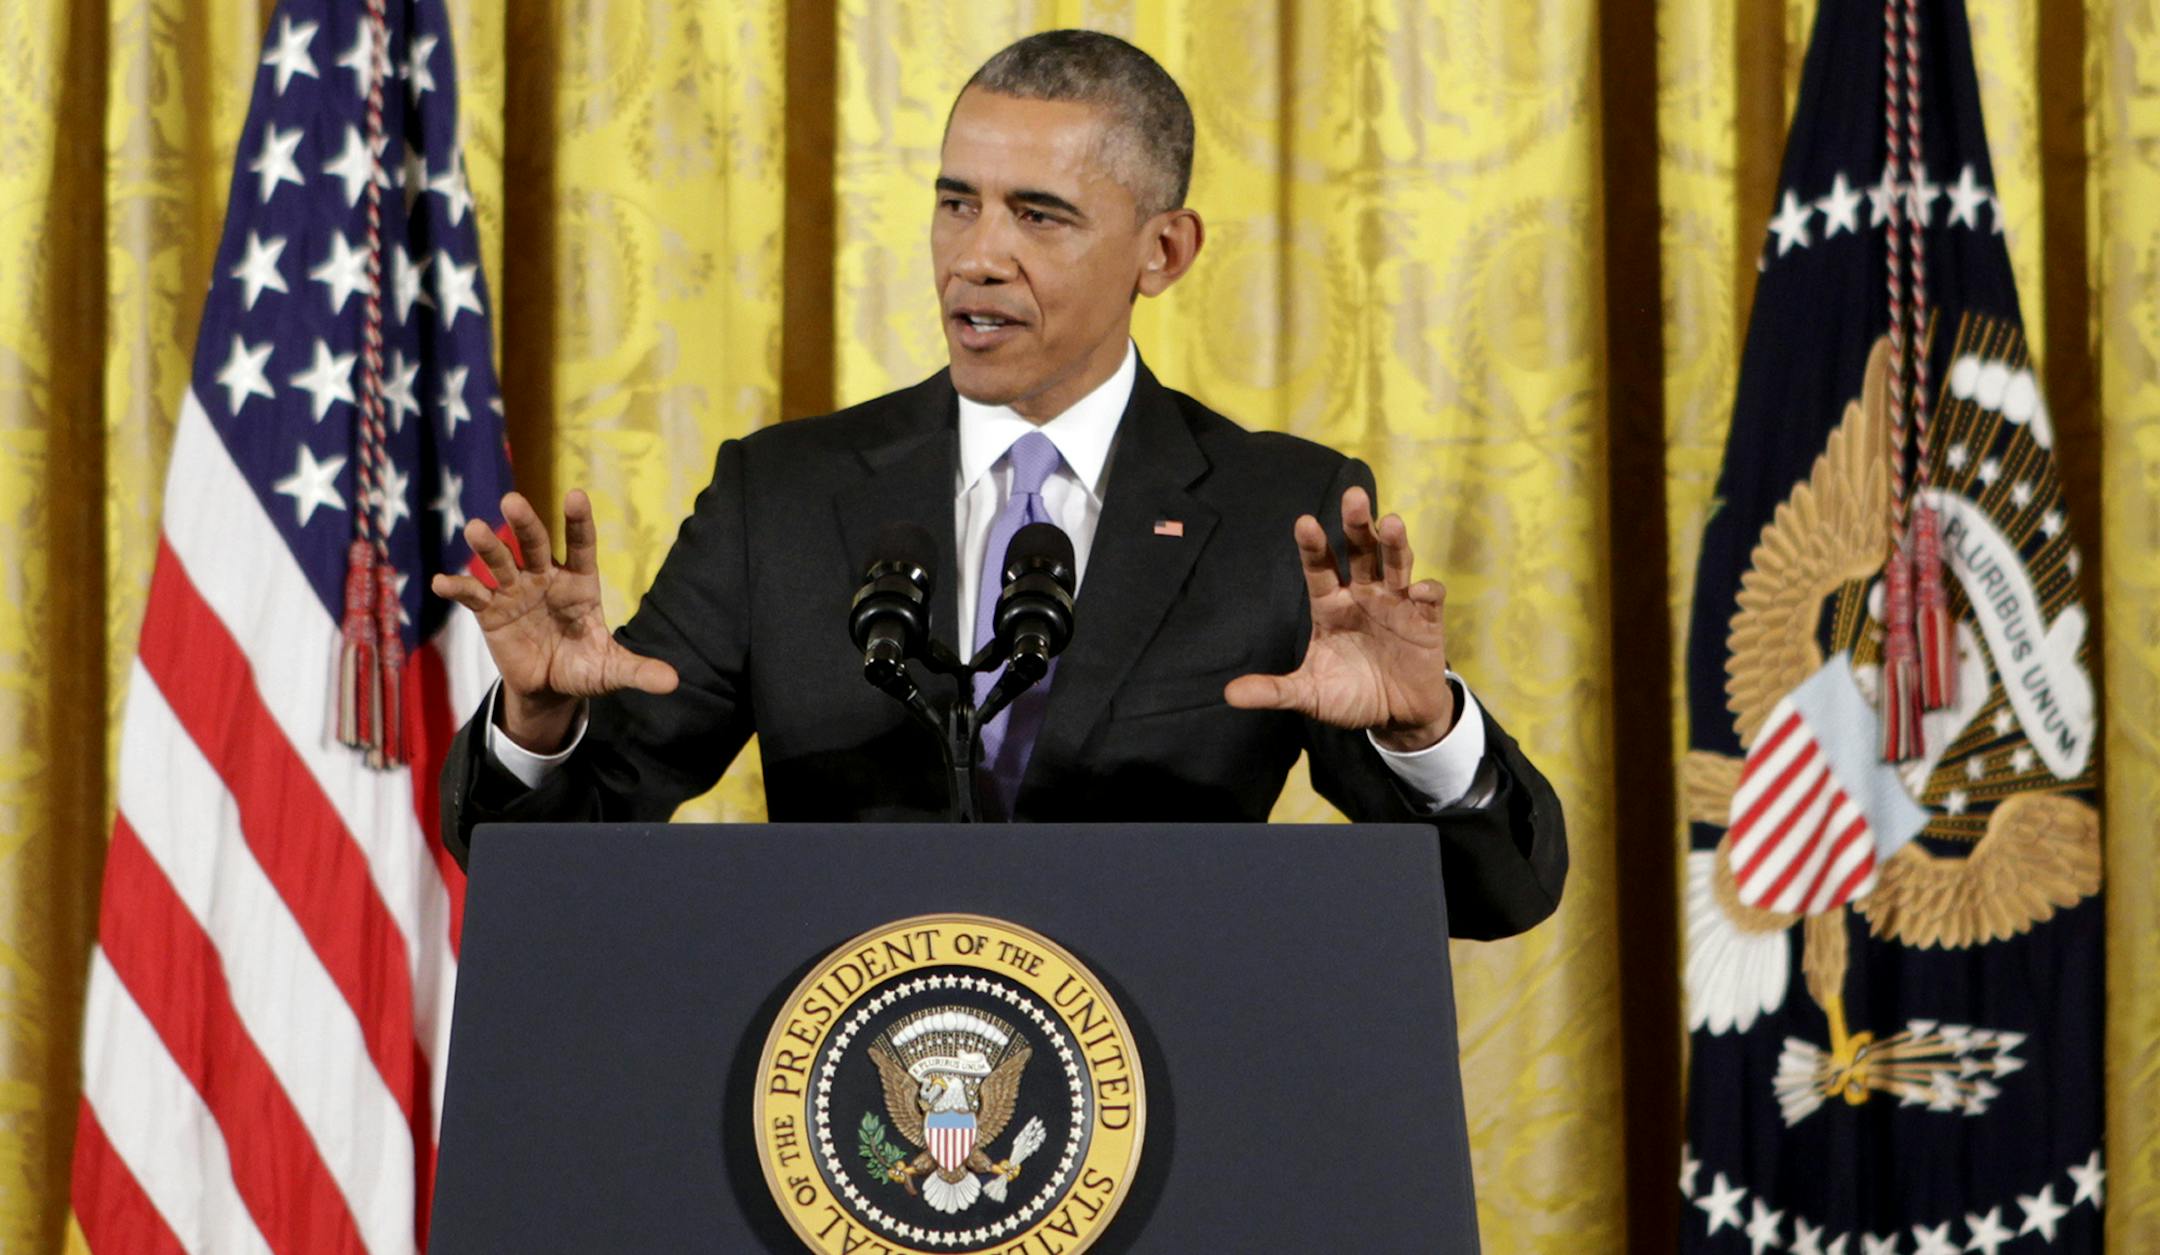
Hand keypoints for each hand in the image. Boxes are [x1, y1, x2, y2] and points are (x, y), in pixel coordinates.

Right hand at [430, 490, 677, 752]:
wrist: (550, 688)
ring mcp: (516, 591)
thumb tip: (674, 683)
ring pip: (500, 562)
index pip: (580, 546)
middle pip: (534, 544)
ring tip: (475, 530)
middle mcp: (546, 578)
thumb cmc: (585, 668)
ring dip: (488, 547)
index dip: (577, 522)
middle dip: (525, 523)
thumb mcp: (611, 670)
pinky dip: (458, 588)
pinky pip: (473, 595)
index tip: (575, 496)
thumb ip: (638, 670)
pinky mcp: (491, 611)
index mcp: (580, 584)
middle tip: (512, 501)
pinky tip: (444, 583)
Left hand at [1224, 486, 1456, 750]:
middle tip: (1353, 496)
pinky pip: (1429, 598)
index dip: (1313, 546)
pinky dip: (1426, 590)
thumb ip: (1274, 691)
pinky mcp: (1426, 621)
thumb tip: (1229, 694)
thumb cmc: (1350, 696)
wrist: (1395, 716)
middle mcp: (1363, 594)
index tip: (1303, 522)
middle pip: (1359, 551)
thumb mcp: (1309, 695)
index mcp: (1330, 605)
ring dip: (1394, 543)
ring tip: (1391, 522)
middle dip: (1357, 524)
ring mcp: (1396, 603)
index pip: (1319, 568)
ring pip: (1395, 563)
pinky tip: (1418, 590)